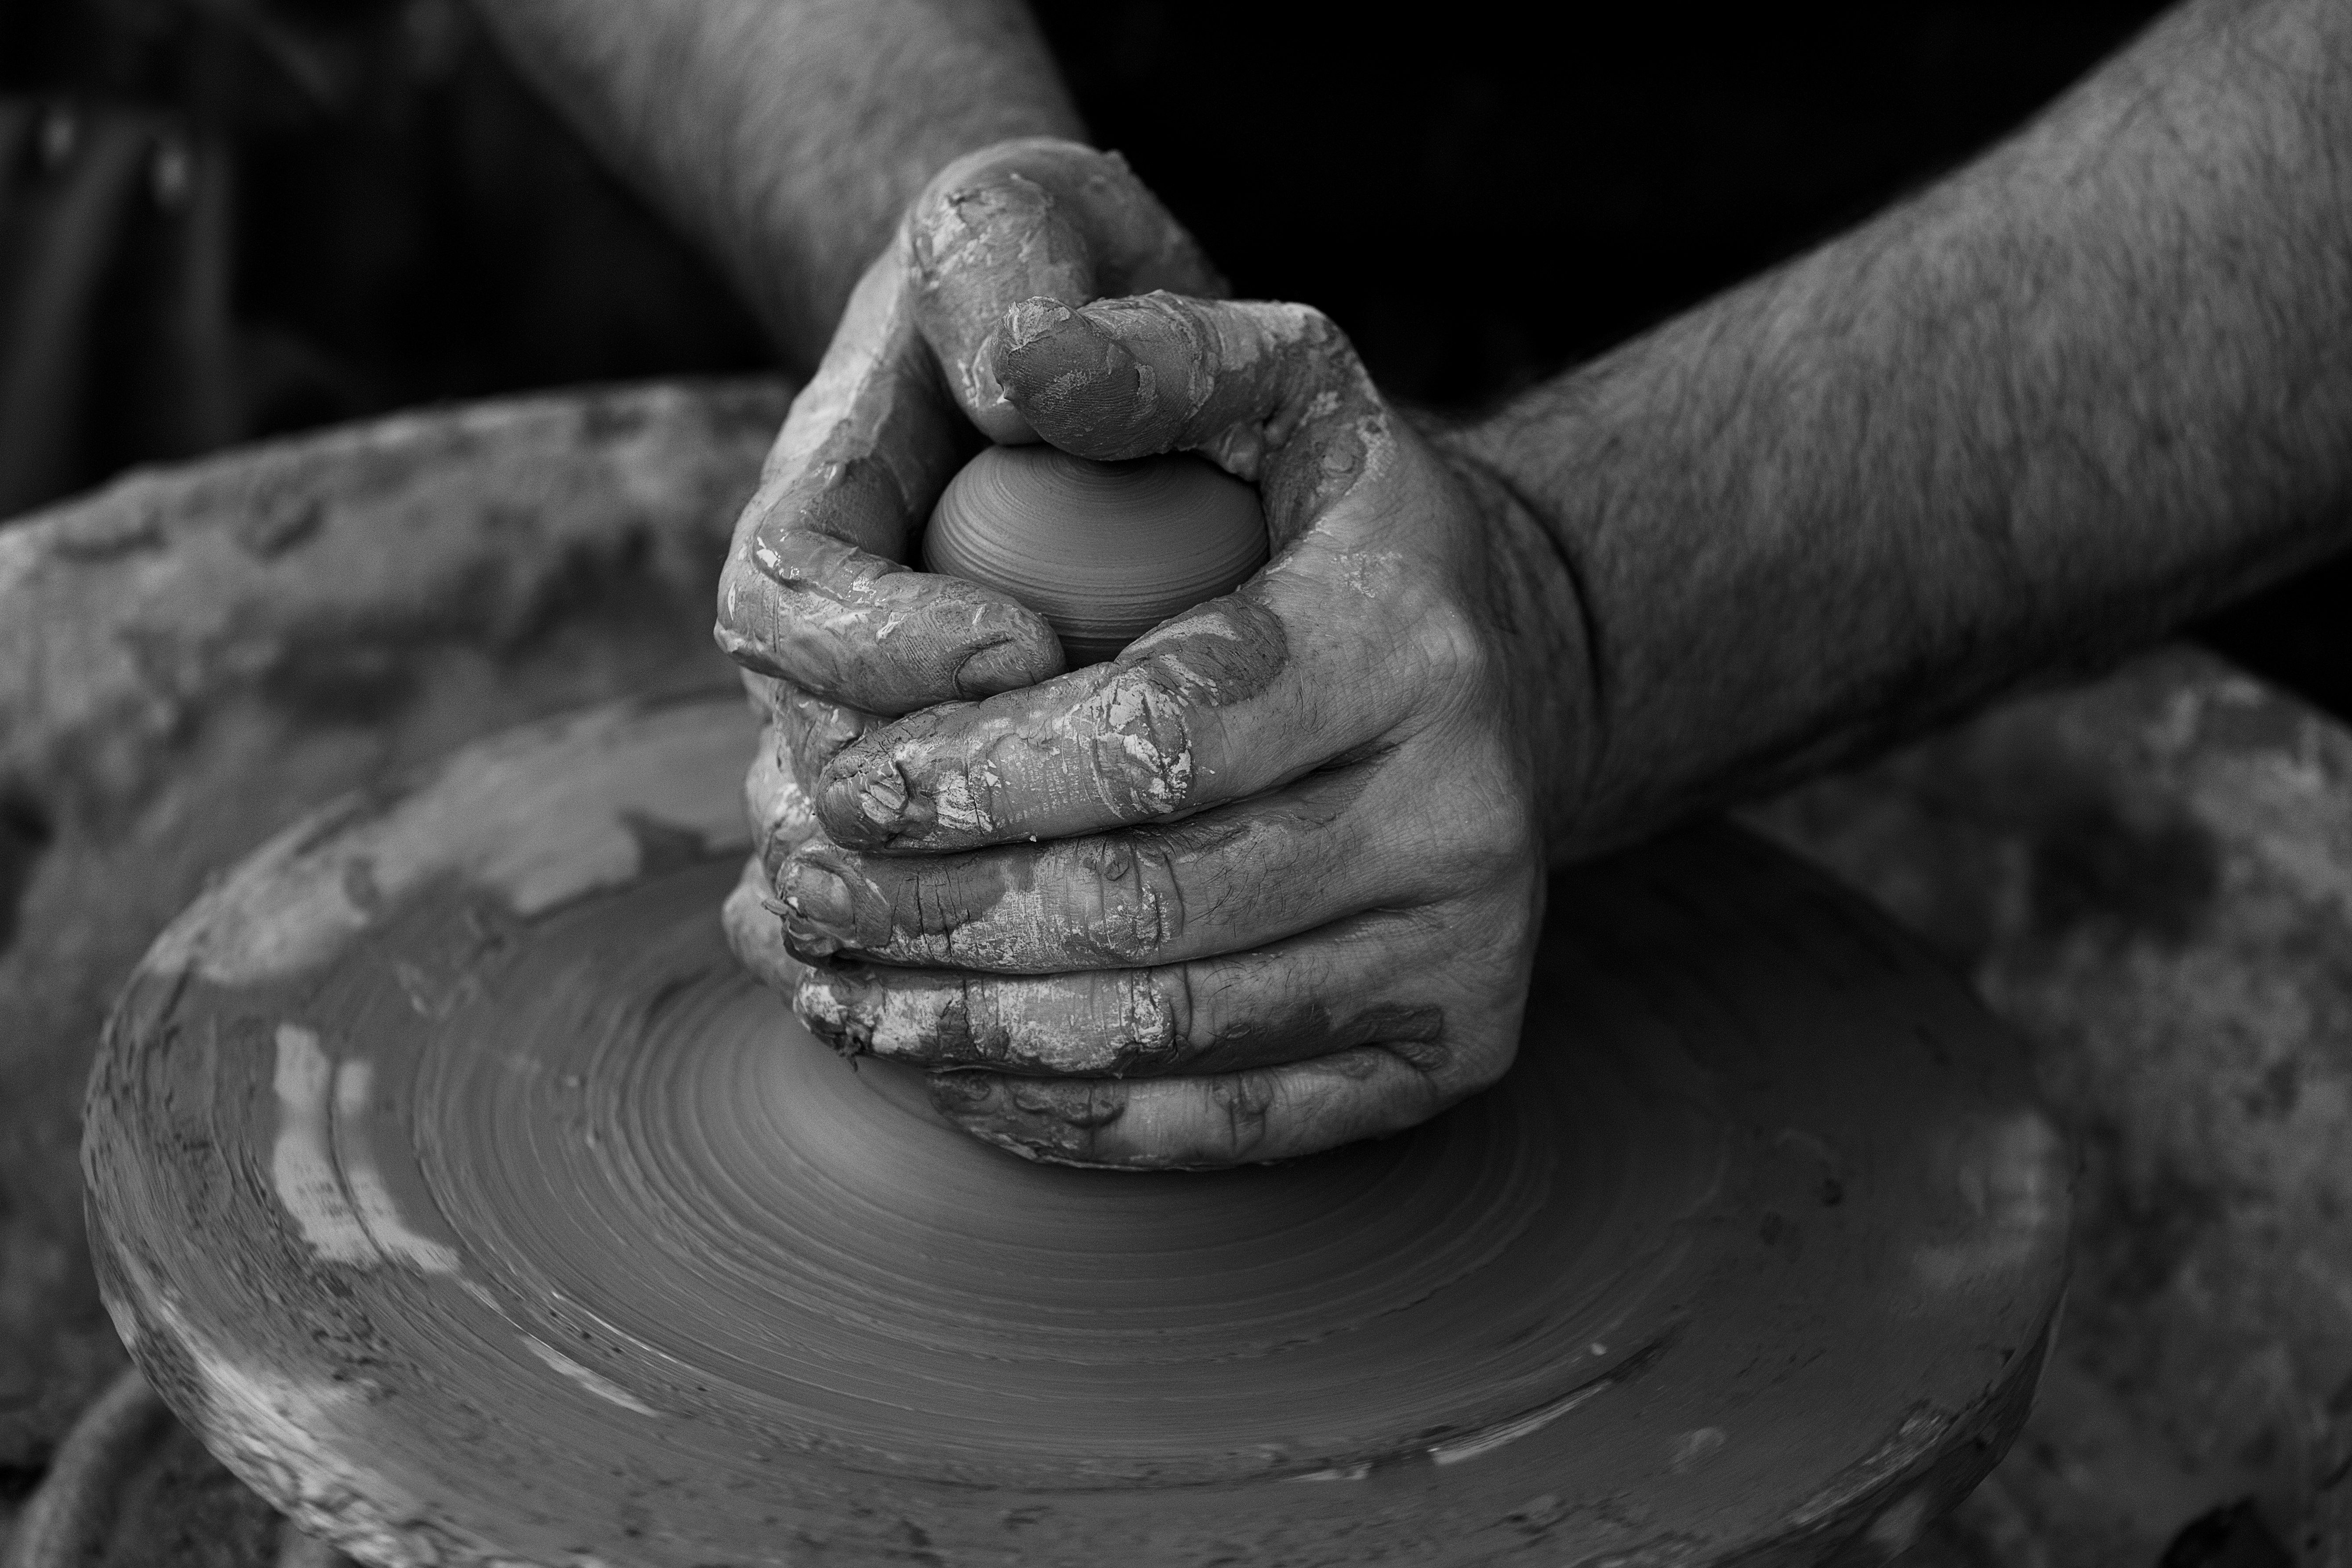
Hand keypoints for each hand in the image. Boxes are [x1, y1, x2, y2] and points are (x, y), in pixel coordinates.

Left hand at [719, 147, 1590, 1169]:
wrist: (1506, 678)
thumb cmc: (1339, 534)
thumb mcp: (1282, 388)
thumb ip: (1151, 359)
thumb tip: (1021, 364)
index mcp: (1411, 646)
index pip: (1152, 742)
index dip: (973, 779)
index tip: (840, 787)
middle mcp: (1466, 816)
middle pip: (1145, 910)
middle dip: (936, 918)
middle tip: (799, 896)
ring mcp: (1463, 956)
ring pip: (1167, 1035)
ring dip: (965, 1033)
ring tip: (831, 989)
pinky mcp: (1446, 1059)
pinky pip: (1222, 1127)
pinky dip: (1059, 1116)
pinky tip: (941, 1070)